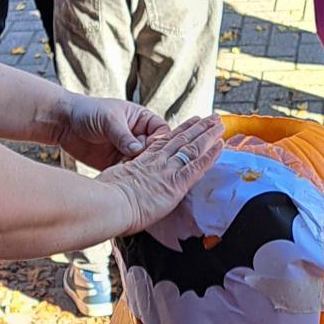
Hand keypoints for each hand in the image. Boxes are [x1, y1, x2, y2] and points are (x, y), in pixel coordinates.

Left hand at [54, 96, 172, 171]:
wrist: (63, 123)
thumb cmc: (88, 111)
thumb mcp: (109, 119)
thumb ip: (123, 135)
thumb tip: (137, 150)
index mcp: (142, 120)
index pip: (162, 133)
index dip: (161, 143)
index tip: (152, 151)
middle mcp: (138, 137)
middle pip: (155, 153)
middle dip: (153, 162)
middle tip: (146, 170)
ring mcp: (127, 153)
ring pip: (143, 166)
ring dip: (140, 173)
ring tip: (135, 179)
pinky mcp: (116, 165)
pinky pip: (127, 174)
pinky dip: (127, 179)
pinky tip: (124, 183)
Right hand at [98, 116, 224, 235]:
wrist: (107, 205)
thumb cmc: (103, 199)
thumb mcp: (112, 182)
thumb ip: (121, 178)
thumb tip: (120, 181)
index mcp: (141, 161)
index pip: (163, 142)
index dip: (178, 132)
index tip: (189, 124)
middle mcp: (156, 161)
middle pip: (181, 139)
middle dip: (197, 128)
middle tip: (211, 118)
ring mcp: (167, 170)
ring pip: (191, 147)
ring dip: (207, 135)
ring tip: (219, 124)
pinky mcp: (176, 183)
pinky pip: (197, 165)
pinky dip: (210, 155)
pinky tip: (220, 146)